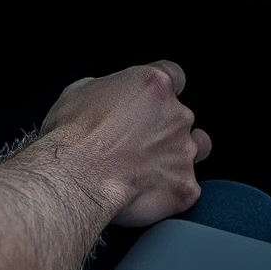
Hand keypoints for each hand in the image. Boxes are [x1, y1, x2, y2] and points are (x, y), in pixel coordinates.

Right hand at [39, 60, 209, 227]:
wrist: (76, 179)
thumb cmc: (72, 135)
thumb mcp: (80, 92)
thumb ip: (107, 90)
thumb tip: (108, 99)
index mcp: (154, 85)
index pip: (175, 75)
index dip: (162, 90)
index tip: (150, 102)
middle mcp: (177, 115)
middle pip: (183, 116)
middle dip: (164, 128)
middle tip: (136, 143)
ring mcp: (184, 152)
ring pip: (197, 148)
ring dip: (180, 155)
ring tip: (153, 168)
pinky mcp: (185, 188)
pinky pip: (186, 188)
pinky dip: (170, 191)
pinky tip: (145, 194)